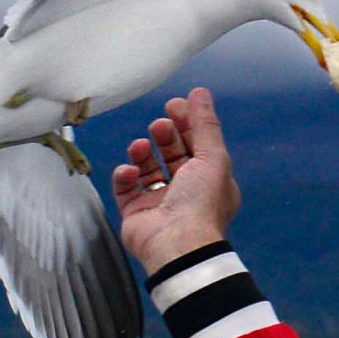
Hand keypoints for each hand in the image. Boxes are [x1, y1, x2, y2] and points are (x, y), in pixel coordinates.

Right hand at [111, 87, 241, 275]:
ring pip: (148, 168)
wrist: (177, 244)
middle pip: (172, 154)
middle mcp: (186, 191)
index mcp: (210, 180)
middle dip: (165, 135)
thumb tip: (201, 93)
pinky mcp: (135, 213)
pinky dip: (125, 175)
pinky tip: (130, 171)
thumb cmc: (201, 202)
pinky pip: (126, 187)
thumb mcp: (212, 156)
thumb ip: (205, 123)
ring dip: (143, 152)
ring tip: (141, 147)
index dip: (187, 124)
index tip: (174, 105)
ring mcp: (160, 202)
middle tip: (160, 125)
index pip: (197, 145)